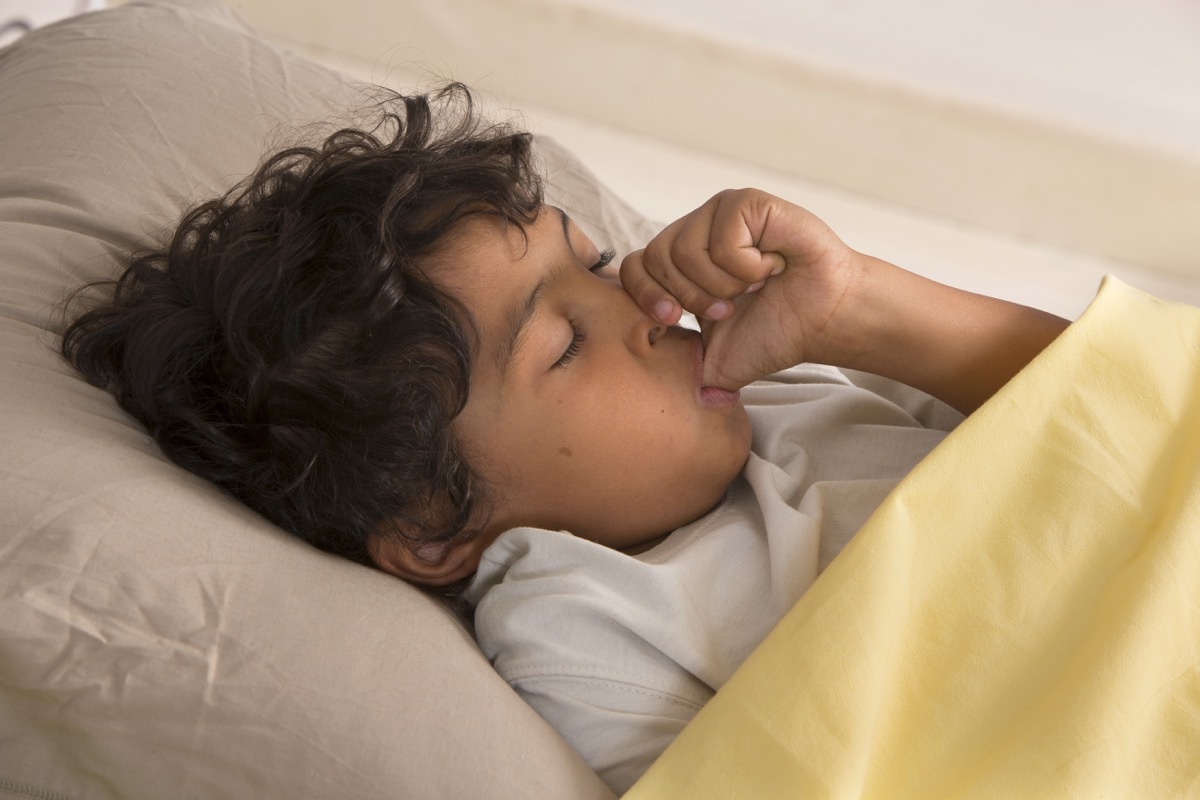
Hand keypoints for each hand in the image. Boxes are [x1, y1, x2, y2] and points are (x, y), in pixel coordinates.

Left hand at [620, 189, 858, 389]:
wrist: (825, 320)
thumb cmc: (777, 333)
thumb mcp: (718, 364)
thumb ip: (688, 377)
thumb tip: (693, 402)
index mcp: (679, 263)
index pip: (632, 268)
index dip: (647, 297)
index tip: (676, 319)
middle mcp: (695, 230)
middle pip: (655, 259)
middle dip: (693, 297)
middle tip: (730, 305)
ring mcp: (719, 213)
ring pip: (686, 250)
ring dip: (726, 283)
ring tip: (755, 284)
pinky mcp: (746, 203)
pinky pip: (724, 239)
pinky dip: (750, 266)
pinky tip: (772, 264)